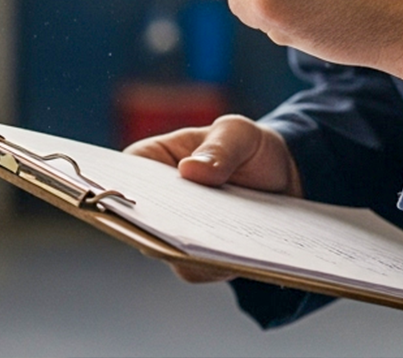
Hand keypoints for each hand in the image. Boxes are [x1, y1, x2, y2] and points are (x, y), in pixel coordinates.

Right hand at [125, 115, 302, 282]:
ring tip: (214, 242)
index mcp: (154, 160)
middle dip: (153, 226)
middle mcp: (158, 202)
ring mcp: (177, 233)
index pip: (124, 174)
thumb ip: (219, 148)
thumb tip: (190, 170)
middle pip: (138, 220)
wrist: (285, 181)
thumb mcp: (239, 133)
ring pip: (166, 250)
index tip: (130, 198)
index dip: (117, 188)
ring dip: (185, 251)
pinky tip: (233, 255)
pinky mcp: (199, 259)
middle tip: (174, 226)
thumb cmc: (249, 147)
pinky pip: (195, 270)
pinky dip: (211, 266)